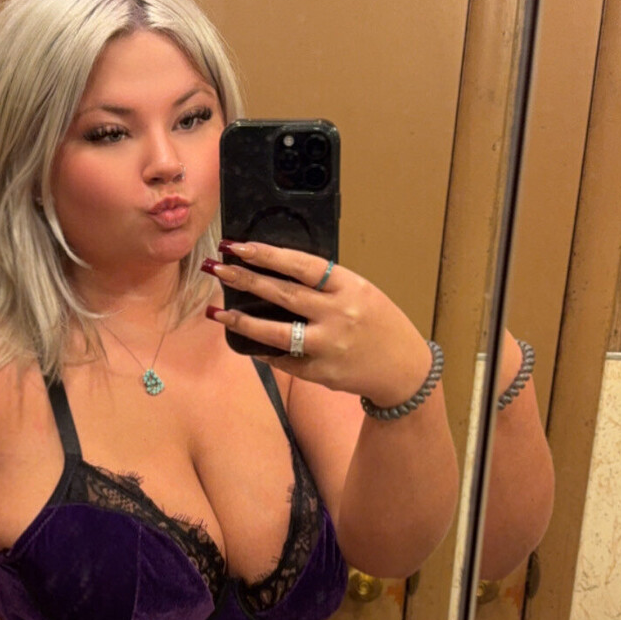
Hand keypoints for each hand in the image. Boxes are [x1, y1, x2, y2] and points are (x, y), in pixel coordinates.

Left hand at [205, 241, 433, 403]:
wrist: (403, 369)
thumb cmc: (379, 324)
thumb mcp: (360, 293)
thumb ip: (325, 284)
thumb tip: (277, 272)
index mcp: (349, 287)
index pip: (301, 265)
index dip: (267, 255)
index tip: (239, 247)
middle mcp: (338, 315)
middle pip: (283, 294)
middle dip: (245, 279)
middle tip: (216, 268)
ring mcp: (329, 346)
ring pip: (277, 332)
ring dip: (243, 320)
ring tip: (217, 311)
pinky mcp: (321, 372)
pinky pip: (284, 360)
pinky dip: (263, 350)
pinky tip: (245, 341)